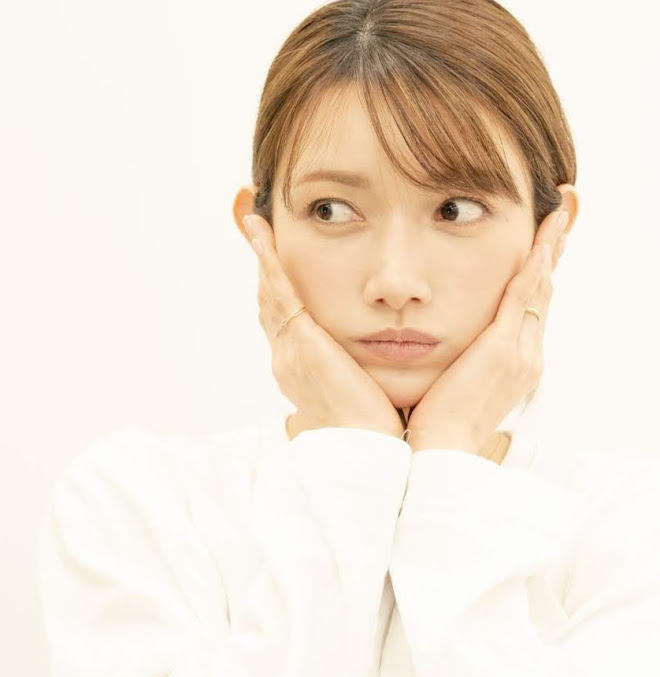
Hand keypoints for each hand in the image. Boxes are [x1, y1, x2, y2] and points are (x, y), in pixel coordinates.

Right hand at [243, 213, 404, 439]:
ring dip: (264, 257)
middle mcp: (289, 356)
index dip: (280, 287)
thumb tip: (386, 353)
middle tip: (257, 231)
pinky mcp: (299, 342)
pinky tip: (262, 233)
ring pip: (271, 293)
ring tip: (255, 224)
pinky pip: (279, 292)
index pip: (287, 317)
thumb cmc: (376, 427)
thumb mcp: (365, 389)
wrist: (367, 451)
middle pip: (271, 302)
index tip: (279, 261)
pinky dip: (269, 261)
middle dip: (266, 267)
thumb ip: (365, 367)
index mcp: (305, 367)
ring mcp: (290, 350)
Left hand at [405, 209, 569, 455]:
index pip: (532, 309)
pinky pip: (523, 298)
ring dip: (549, 252)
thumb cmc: (440, 421)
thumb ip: (463, 358)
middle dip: (552, 255)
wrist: (442, 452)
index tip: (545, 247)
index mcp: (518, 363)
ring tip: (557, 218)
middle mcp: (528, 355)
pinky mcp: (503, 350)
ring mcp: (520, 353)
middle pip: (543, 295)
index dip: (540, 275)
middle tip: (560, 220)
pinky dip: (533, 267)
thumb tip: (452, 342)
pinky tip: (539, 242)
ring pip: (539, 291)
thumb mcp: (458, 383)